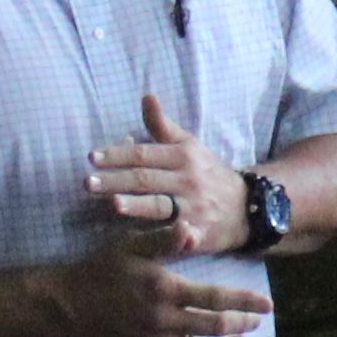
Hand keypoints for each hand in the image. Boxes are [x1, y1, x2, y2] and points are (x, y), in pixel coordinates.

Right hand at [64, 228, 266, 336]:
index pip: (216, 299)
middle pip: (216, 328)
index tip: (268, 305)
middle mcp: (164, 320)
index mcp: (165, 290)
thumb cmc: (101, 269)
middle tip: (257, 320)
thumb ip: (165, 239)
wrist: (67, 304)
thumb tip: (193, 230)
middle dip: (242, 325)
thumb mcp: (131, 246)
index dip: (246, 302)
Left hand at [91, 92, 252, 256]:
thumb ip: (162, 125)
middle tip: (87, 183)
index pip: (143, 154)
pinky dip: (172, 236)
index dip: (117, 155)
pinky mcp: (200, 232)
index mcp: (183, 156)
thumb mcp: (189, 146)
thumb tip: (147, 96)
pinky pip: (180, 235)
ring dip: (136, 205)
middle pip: (146, 179)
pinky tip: (151, 239)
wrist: (248, 207)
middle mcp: (188, 179)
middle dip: (116, 180)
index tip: (91, 158)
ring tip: (112, 204)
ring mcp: (194, 206)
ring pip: (160, 205)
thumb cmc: (208, 174)